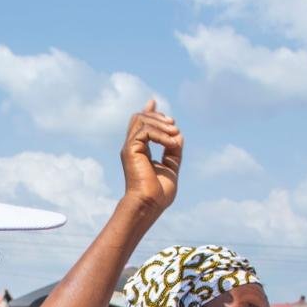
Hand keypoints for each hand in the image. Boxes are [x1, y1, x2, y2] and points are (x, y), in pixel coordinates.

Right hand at [120, 100, 181, 216]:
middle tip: (174, 126)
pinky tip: (171, 143)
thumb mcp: (171, 167)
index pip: (140, 125)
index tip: (153, 102)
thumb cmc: (158, 193)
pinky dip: (161, 134)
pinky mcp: (130, 150)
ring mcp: (130, 148)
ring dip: (160, 123)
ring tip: (174, 134)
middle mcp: (132, 148)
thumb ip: (173, 150)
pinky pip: (145, 131)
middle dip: (158, 117)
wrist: (149, 205)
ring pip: (141, 120)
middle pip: (140, 118)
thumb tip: (177, 133)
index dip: (147, 112)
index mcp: (139, 152)